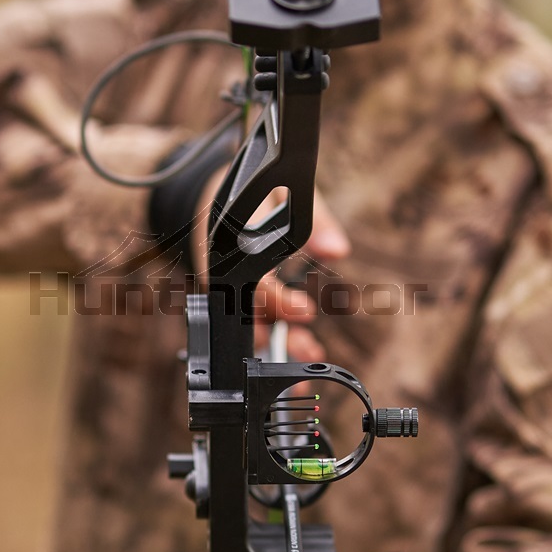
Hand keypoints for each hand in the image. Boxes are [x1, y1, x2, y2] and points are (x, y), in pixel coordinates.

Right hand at [191, 169, 350, 362]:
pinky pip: (246, 322)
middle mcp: (224, 272)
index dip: (281, 302)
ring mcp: (225, 288)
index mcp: (233, 245)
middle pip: (247, 317)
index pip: (256, 283)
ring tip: (306, 358)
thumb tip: (338, 251)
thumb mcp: (287, 194)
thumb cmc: (254, 194)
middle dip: (277, 338)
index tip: (307, 310)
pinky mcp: (230, 297)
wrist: (212, 195)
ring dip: (275, 344)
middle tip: (309, 349)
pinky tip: (291, 352)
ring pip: (246, 325)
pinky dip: (268, 338)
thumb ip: (316, 221)